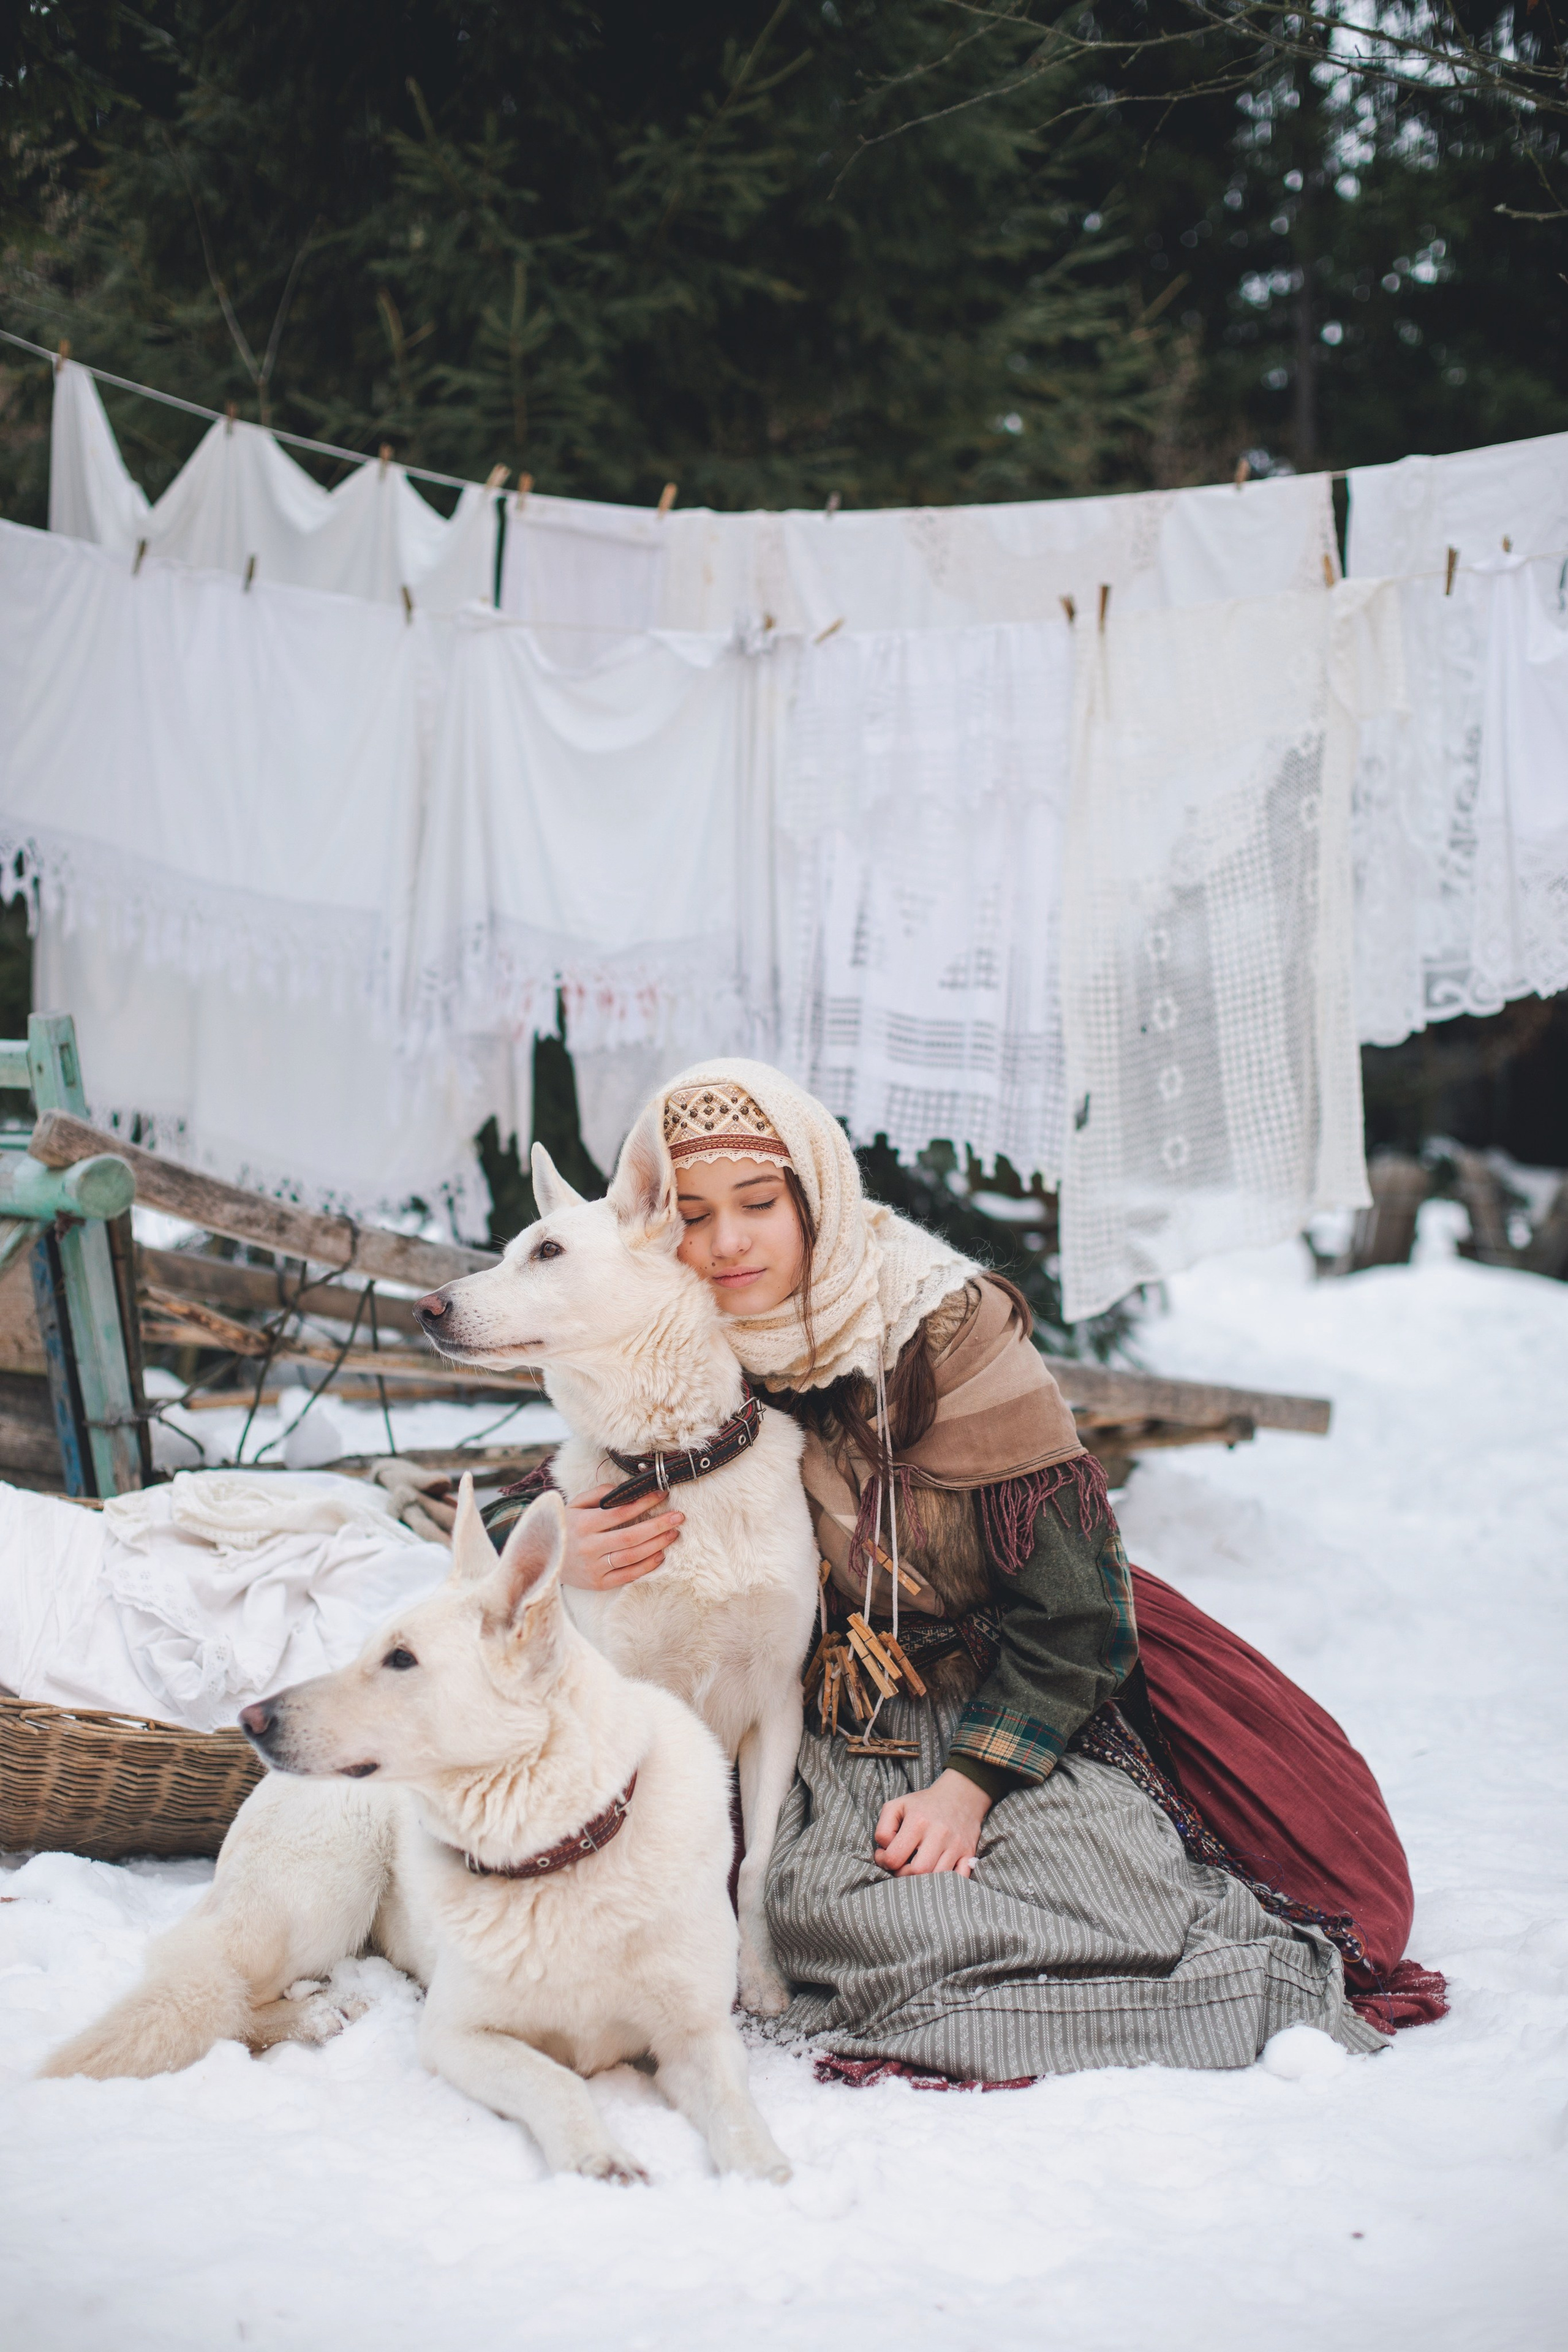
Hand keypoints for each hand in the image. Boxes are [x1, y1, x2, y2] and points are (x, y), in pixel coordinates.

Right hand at [558, 1484, 682, 1591]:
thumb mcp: (574, 1505)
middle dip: (658, 1525)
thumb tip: (623, 1489)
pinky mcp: (598, 1583)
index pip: (620, 1512)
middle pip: (631, 1536)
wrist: (540, 1558)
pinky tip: (660, 1555)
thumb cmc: (564, 1527)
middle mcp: (589, 1546)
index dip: (644, 1503)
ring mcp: (593, 1567)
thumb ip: (598, 1494)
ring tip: (673, 1533)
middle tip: (678, 1516)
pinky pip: (627, 1575)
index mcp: (583, 1524)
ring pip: (632, 1556)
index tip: (662, 1494)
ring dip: (657, 1544)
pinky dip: (646, 1565)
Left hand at [874, 1769, 991, 1877]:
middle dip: (904, 1874)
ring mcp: (956, 1845)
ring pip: (937, 1878)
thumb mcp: (896, 1806)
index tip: (885, 1856)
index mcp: (918, 1821)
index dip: (884, 1861)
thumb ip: (883, 1829)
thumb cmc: (923, 1804)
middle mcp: (939, 1833)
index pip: (895, 1857)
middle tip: (901, 1866)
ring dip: (923, 1880)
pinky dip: (946, 1883)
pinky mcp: (969, 1853)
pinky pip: (959, 1879)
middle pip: (918, 1871)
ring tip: (916, 1869)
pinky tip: (935, 1874)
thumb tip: (885, 1853)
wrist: (960, 1796)